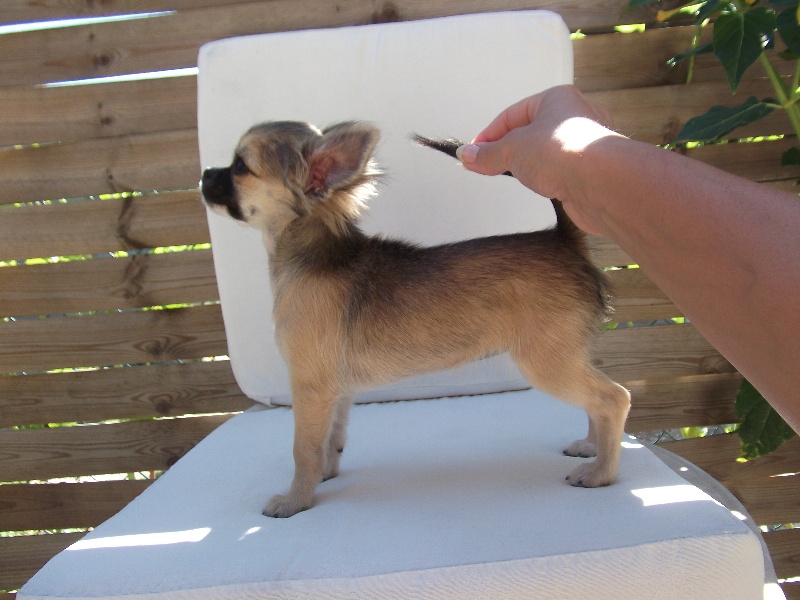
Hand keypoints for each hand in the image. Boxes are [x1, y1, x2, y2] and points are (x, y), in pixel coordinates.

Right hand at [457, 85, 620, 234]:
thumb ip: (488, 154)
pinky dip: (548, 179)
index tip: (474, 152)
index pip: (514, 114)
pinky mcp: (591, 172)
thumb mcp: (512, 150)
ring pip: (549, 152)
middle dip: (510, 148)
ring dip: (531, 164)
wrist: (602, 183)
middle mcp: (576, 117)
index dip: (490, 134)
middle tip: (490, 164)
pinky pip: (563, 171)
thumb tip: (468, 155)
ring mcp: (585, 146)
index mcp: (557, 98)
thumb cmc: (564, 151)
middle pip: (532, 131)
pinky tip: (541, 188)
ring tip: (515, 176)